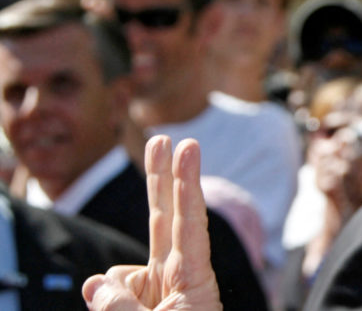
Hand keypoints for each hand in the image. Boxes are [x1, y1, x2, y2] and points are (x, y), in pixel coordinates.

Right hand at [82, 136, 221, 309]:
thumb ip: (124, 308)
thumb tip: (96, 282)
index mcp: (194, 281)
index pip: (189, 223)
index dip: (186, 184)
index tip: (187, 147)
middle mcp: (176, 279)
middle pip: (166, 219)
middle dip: (162, 179)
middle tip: (162, 139)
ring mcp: (156, 291)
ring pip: (121, 274)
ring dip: (114, 295)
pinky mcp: (136, 304)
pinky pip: (110, 295)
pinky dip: (106, 304)